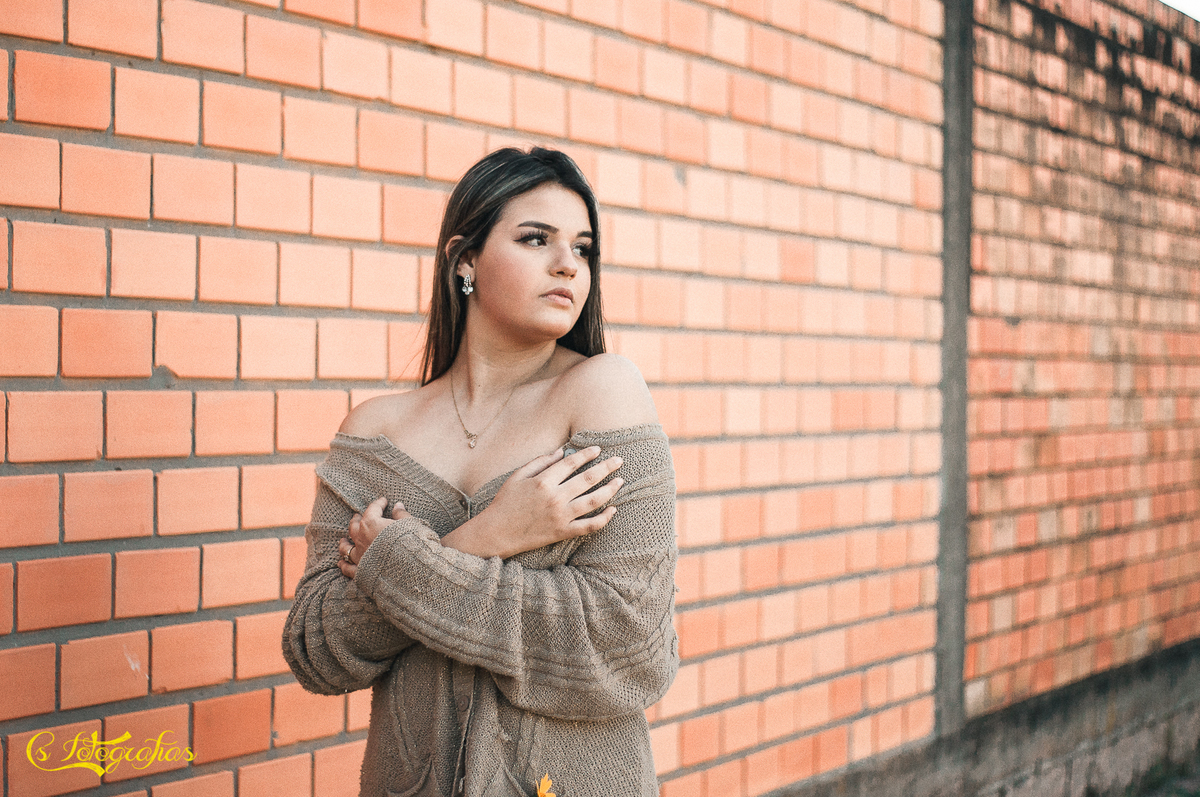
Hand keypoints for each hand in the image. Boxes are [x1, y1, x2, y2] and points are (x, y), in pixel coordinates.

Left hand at [338, 497, 409, 577]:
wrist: (410, 568)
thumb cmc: (410, 543)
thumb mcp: (410, 524)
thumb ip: (401, 515)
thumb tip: (398, 506)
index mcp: (372, 524)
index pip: (373, 509)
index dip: (378, 503)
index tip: (383, 501)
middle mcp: (361, 538)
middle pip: (354, 526)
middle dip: (357, 520)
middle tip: (358, 516)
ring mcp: (359, 555)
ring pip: (346, 548)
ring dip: (344, 542)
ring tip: (343, 540)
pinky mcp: (361, 571)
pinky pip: (349, 568)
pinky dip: (344, 565)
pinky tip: (340, 563)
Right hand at [443, 446, 623, 558]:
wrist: (496, 532)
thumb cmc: (505, 502)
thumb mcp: (517, 476)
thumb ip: (540, 462)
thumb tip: (561, 451)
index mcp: (543, 481)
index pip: (571, 463)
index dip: (587, 454)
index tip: (598, 449)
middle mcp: (555, 497)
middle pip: (588, 478)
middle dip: (606, 467)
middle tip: (619, 460)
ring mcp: (561, 516)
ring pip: (593, 501)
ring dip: (610, 489)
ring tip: (620, 481)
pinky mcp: (562, 532)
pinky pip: (589, 526)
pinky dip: (604, 519)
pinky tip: (613, 510)